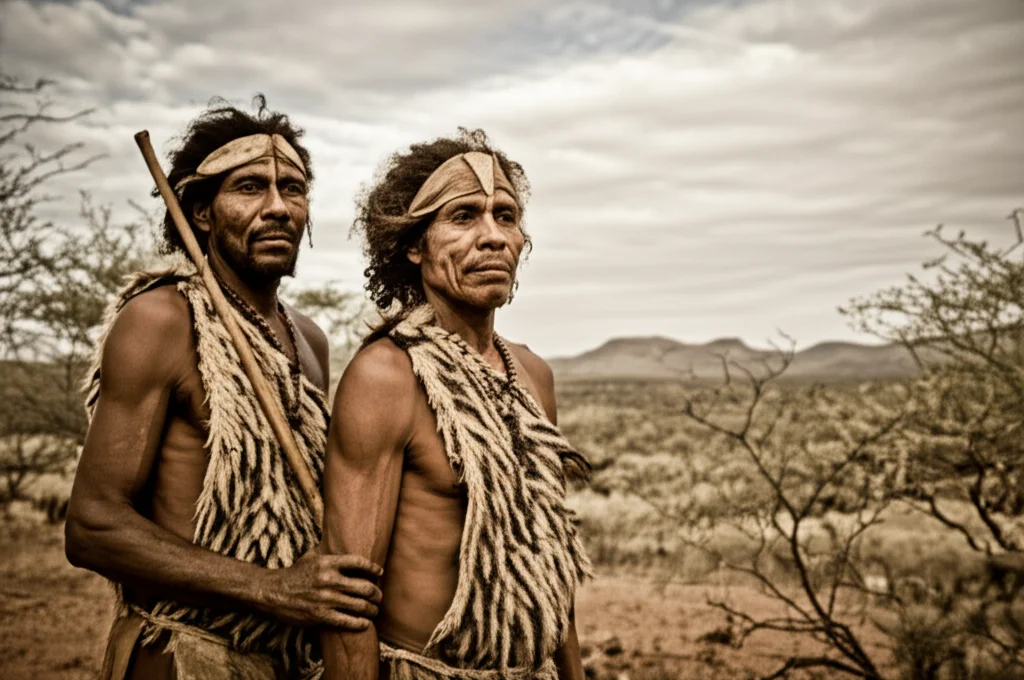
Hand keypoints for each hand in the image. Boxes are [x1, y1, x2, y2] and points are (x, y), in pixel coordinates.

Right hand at [254, 551, 382, 629]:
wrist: (273, 592)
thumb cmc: (295, 574)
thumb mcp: (311, 557)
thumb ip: (329, 552)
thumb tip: (345, 539)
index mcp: (327, 562)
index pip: (358, 562)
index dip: (373, 568)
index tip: (379, 572)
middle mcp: (329, 580)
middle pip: (364, 586)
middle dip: (377, 593)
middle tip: (379, 596)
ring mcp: (325, 599)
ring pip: (359, 605)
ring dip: (371, 609)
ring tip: (375, 610)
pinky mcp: (320, 615)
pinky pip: (346, 621)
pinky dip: (359, 623)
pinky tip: (365, 623)